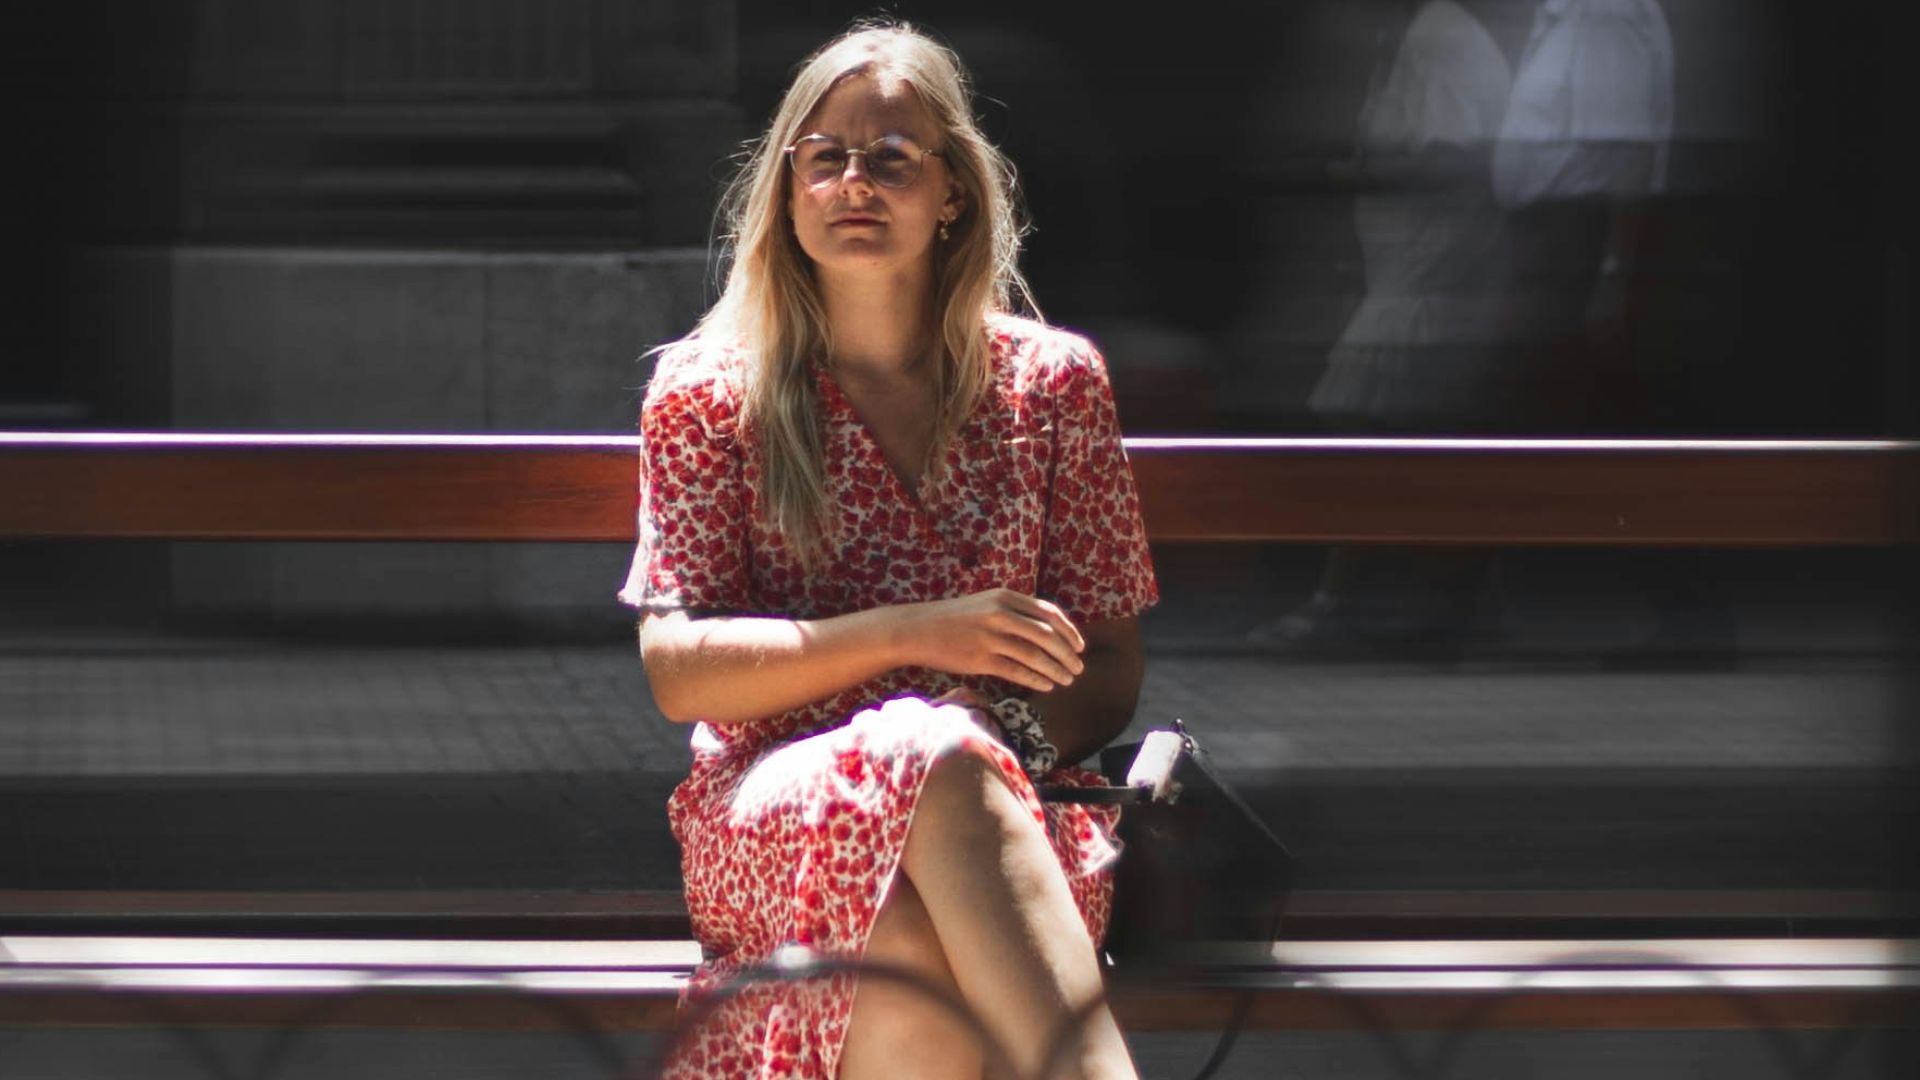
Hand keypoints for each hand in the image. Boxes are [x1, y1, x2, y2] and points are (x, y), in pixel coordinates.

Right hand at [895, 588, 1085, 693]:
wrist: (918, 629)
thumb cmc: (954, 619)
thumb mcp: (986, 604)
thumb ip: (1015, 612)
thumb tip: (1049, 630)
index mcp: (1005, 598)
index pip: (1049, 613)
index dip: (1069, 631)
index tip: (1080, 646)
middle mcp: (1000, 614)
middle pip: (1047, 635)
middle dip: (1068, 654)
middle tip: (1079, 668)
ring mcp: (990, 637)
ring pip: (1034, 655)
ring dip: (1056, 669)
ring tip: (1067, 680)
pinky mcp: (980, 659)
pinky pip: (1016, 671)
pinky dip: (1036, 679)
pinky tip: (1047, 685)